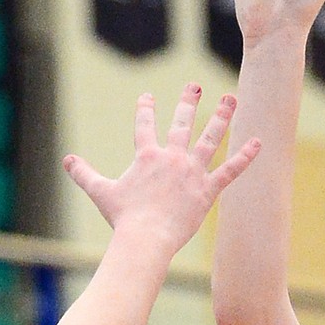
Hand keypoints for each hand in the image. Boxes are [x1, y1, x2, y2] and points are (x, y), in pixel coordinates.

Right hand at [63, 86, 258, 256]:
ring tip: (231, 99)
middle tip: (195, 85)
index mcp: (147, 155)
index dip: (145, 109)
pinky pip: (230, 170)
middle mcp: (172, 157)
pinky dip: (245, 157)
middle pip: (182, 123)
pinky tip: (258, 142)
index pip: (145, 125)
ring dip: (222, 117)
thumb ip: (84, 174)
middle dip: (189, 101)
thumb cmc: (123, 218)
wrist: (145, 238)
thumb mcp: (100, 192)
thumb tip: (66, 160)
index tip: (148, 96)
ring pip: (211, 139)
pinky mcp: (208, 189)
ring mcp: (192, 172)